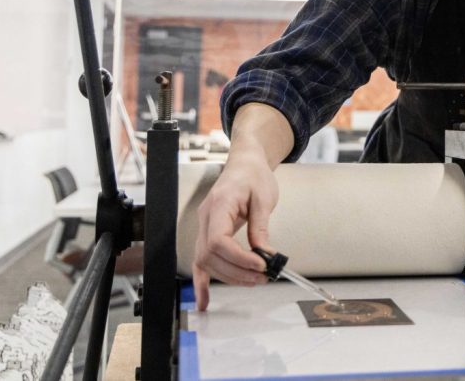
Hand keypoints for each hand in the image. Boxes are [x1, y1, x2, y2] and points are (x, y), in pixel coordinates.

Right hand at [192, 150, 279, 310]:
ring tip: (256, 280)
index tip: (261, 264)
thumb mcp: (264, 198)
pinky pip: (200, 261)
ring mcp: (203, 226)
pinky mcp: (207, 233)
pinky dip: (201, 282)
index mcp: (219, 205)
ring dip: (230, 276)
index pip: (219, 241)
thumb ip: (260, 226)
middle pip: (211, 255)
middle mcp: (206, 217)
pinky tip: (204, 301)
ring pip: (206, 262)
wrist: (245, 164)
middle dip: (237, 271)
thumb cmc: (253, 175)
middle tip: (263, 276)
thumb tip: (264, 253)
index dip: (239, 258)